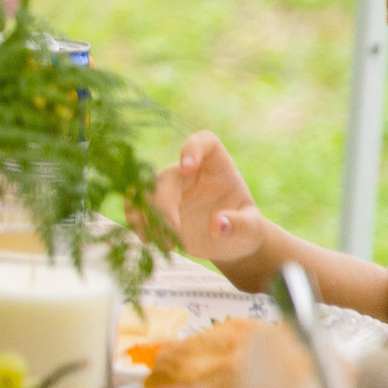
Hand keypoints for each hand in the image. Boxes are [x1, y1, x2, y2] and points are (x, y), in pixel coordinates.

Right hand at [153, 131, 270, 272]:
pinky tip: (152, 242)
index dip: (192, 149)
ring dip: (146, 216)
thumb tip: (218, 224)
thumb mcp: (252, 229)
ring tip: (163, 242)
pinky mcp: (154, 208)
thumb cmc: (245, 230)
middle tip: (173, 230)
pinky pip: (135, 209)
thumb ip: (240, 225)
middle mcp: (188, 173)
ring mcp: (168, 190)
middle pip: (166, 176)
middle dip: (163, 204)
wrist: (229, 244)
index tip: (188, 166)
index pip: (203, 142)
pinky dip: (139, 225)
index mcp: (216, 167)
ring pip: (143, 192)